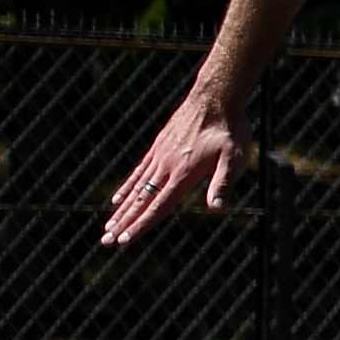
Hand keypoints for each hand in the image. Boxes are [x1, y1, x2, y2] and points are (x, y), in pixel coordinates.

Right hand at [100, 88, 248, 245]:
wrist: (215, 98)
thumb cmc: (229, 130)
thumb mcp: (234, 157)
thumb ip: (222, 182)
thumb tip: (216, 208)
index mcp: (183, 174)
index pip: (158, 206)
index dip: (141, 225)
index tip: (123, 240)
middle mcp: (166, 167)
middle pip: (141, 201)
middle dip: (123, 223)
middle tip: (105, 241)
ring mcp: (160, 157)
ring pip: (136, 189)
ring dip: (122, 210)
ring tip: (107, 226)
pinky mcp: (158, 147)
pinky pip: (139, 172)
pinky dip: (127, 187)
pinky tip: (117, 199)